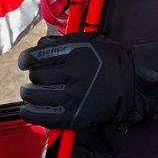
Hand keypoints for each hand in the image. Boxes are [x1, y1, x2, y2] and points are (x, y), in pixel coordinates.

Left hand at [18, 33, 157, 129]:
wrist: (131, 84)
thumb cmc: (110, 60)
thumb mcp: (90, 41)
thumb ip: (64, 41)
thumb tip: (40, 45)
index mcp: (73, 53)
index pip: (36, 57)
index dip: (26, 59)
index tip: (26, 62)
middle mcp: (70, 74)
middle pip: (36, 76)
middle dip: (33, 75)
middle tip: (39, 77)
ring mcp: (70, 97)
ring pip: (34, 95)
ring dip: (29, 93)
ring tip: (32, 92)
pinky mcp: (72, 116)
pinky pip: (40, 116)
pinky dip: (30, 112)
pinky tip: (30, 108)